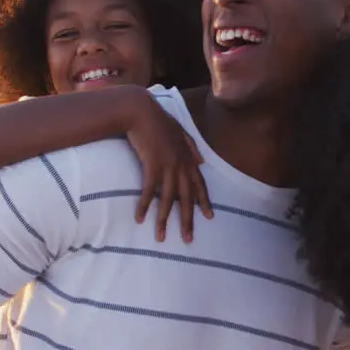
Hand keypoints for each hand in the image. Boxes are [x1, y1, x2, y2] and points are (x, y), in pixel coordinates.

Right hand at [122, 91, 211, 241]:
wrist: (141, 110)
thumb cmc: (158, 120)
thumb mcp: (180, 131)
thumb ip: (192, 147)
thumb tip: (202, 160)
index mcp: (188, 158)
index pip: (199, 184)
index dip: (204, 202)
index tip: (209, 217)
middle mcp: (181, 165)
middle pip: (187, 198)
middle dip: (188, 220)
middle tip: (188, 239)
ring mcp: (167, 166)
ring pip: (168, 199)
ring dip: (164, 220)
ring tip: (162, 237)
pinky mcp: (151, 166)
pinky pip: (149, 191)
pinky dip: (144, 206)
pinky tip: (140, 218)